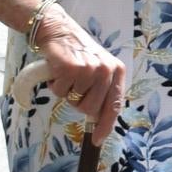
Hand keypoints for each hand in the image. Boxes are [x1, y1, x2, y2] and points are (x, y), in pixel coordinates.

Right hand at [29, 5, 123, 130]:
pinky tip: (58, 70)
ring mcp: (89, 70)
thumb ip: (101, 90)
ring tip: (67, 75)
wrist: (60, 31)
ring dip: (66, 92)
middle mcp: (106, 71)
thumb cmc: (78, 53)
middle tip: (73, 86)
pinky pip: (59, 92)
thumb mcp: (97, 69)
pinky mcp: (71, 69)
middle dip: (78, 103)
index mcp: (116, 71)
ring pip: (73, 101)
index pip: (114, 105)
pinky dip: (55, 84)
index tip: (98, 140)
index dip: (106, 125)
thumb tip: (97, 119)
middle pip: (90, 108)